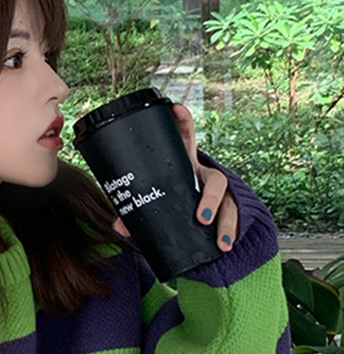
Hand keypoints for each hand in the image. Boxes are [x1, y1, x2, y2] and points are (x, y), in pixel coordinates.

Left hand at [112, 103, 237, 253]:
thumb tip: (118, 227)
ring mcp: (220, 192)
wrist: (197, 218)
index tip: (175, 108)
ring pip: (230, 202)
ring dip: (226, 221)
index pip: (186, 138)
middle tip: (201, 218)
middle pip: (216, 178)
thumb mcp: (155, 203)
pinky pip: (235, 218)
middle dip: (210, 197)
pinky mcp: (229, 208)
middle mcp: (205, 174)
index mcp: (184, 164)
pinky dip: (232, 232)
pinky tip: (227, 244)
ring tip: (220, 242)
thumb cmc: (169, 201)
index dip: (183, 122)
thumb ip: (136, 214)